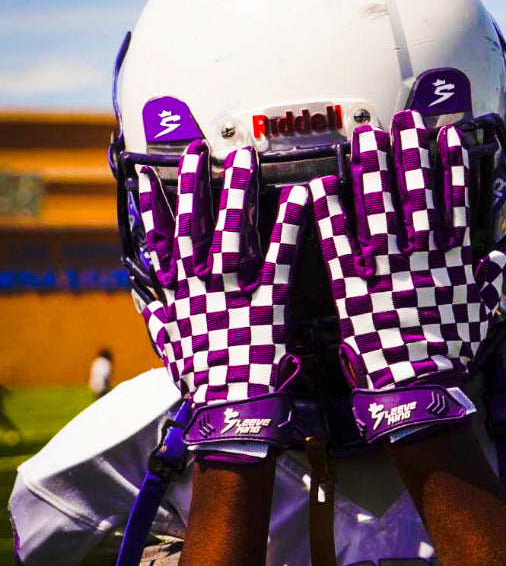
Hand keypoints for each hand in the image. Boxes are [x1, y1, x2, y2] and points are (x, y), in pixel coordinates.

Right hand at [138, 139, 308, 460]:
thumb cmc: (203, 381)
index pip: (159, 242)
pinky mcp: (268, 303)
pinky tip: (299, 198)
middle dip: (194, 185)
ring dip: (237, 193)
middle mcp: (200, 286)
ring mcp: (233, 293)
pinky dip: (289, 227)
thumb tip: (148, 301)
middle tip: (197, 150)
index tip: (147, 175)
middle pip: (193, 225)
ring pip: (232, 233)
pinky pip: (280, 258)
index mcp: (177, 295)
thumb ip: (160, 318)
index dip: (152, 206)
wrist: (230, 415)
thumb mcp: (171, 347)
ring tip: (244, 160)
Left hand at [309, 110, 505, 441]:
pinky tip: (321, 185)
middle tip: (403, 120)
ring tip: (368, 136)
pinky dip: (328, 213)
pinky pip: (337, 242)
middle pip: (414, 192)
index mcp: (450, 259)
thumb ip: (490, 281)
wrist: (415, 391)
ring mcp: (384, 267)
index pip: (452, 200)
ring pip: (378, 207)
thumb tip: (504, 258)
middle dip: (409, 152)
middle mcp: (418, 254)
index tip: (446, 135)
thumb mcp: (481, 315)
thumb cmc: (449, 354)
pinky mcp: (352, 284)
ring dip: (372, 168)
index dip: (450, 164)